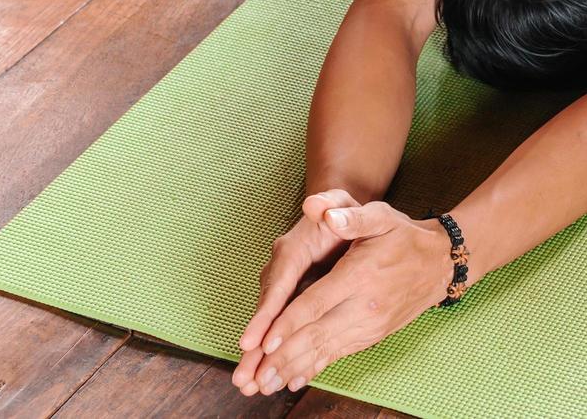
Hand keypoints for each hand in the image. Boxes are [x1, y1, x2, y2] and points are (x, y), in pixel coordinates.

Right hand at [231, 189, 361, 393]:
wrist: (337, 215)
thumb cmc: (342, 210)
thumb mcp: (341, 202)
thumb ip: (331, 204)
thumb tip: (316, 205)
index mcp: (292, 249)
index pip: (277, 284)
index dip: (265, 314)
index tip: (253, 341)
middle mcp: (281, 270)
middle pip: (266, 311)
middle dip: (254, 346)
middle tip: (244, 377)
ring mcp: (283, 285)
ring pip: (269, 323)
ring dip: (257, 354)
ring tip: (248, 385)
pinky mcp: (290, 298)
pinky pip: (279, 326)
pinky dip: (272, 349)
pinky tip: (269, 376)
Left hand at [234, 200, 451, 395]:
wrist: (439, 263)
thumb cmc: (404, 236)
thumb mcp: (381, 216)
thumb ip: (351, 215)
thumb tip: (321, 210)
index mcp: (359, 275)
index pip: (317, 302)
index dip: (289, 323)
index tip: (265, 342)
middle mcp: (364, 306)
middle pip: (317, 334)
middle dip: (283, 357)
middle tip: (255, 376)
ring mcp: (370, 324)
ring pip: (326, 350)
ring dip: (294, 368)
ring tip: (265, 385)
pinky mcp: (373, 335)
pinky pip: (339, 354)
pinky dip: (315, 368)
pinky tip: (294, 380)